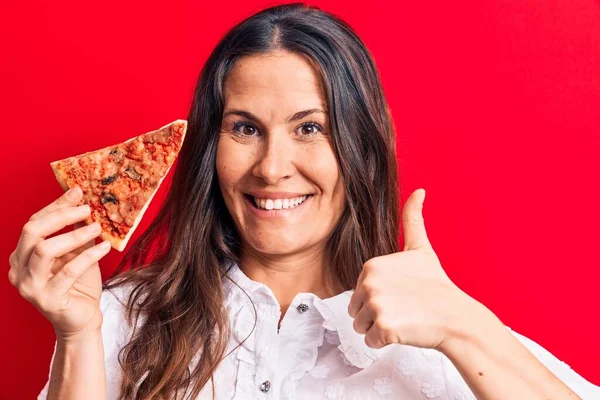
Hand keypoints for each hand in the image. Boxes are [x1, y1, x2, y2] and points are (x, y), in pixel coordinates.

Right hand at [8, 186, 110, 341]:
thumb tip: (84, 201)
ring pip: (45, 250)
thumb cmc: (79, 284)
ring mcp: (30, 286)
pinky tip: (104, 247)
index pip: (34, 223)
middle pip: (32, 231)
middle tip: (88, 208)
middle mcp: (19, 269)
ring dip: (74, 235)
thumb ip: (76, 230)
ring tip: (98, 227)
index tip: (78, 192)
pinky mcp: (47, 300)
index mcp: (22, 255)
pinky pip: (67, 271)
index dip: (56, 206)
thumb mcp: (77, 251)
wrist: (82, 320)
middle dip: (61, 215)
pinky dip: (88, 255)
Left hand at [348, 188, 475, 349]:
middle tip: (403, 309)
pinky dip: (385, 341)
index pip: (359, 291)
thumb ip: (413, 219)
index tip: (401, 294)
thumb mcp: (421, 249)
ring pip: (360, 326)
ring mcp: (375, 305)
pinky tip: (404, 330)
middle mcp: (369, 283)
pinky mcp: (382, 327)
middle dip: (376, 313)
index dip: (379, 296)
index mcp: (371, 265)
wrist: (455, 316)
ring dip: (379, 328)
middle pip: (356, 309)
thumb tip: (419, 190)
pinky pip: (371, 341)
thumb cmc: (436, 285)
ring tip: (403, 319)